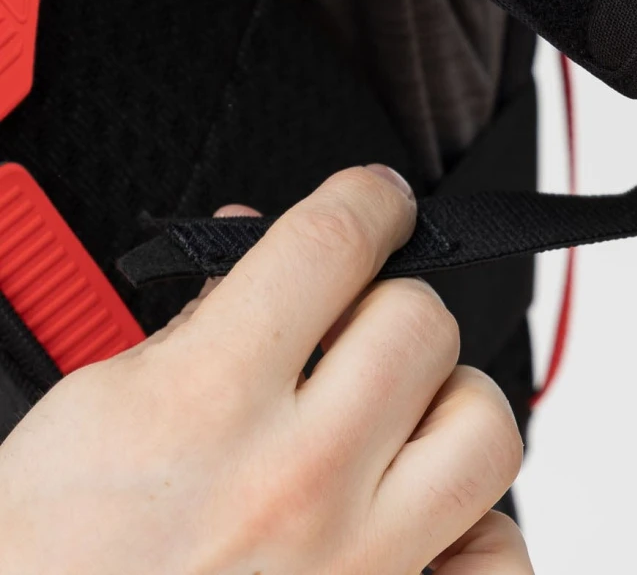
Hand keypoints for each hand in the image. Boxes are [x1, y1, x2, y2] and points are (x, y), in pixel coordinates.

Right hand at [0, 165, 532, 574]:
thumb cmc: (45, 565)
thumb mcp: (87, 415)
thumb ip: (191, 321)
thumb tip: (258, 238)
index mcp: (207, 404)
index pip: (333, 242)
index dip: (369, 198)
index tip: (379, 201)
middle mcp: (294, 480)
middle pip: (420, 320)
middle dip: (386, 310)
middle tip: (349, 335)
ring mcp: (350, 560)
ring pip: (481, 423)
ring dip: (442, 407)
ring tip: (388, 422)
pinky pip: (491, 547)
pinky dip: (470, 524)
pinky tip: (420, 510)